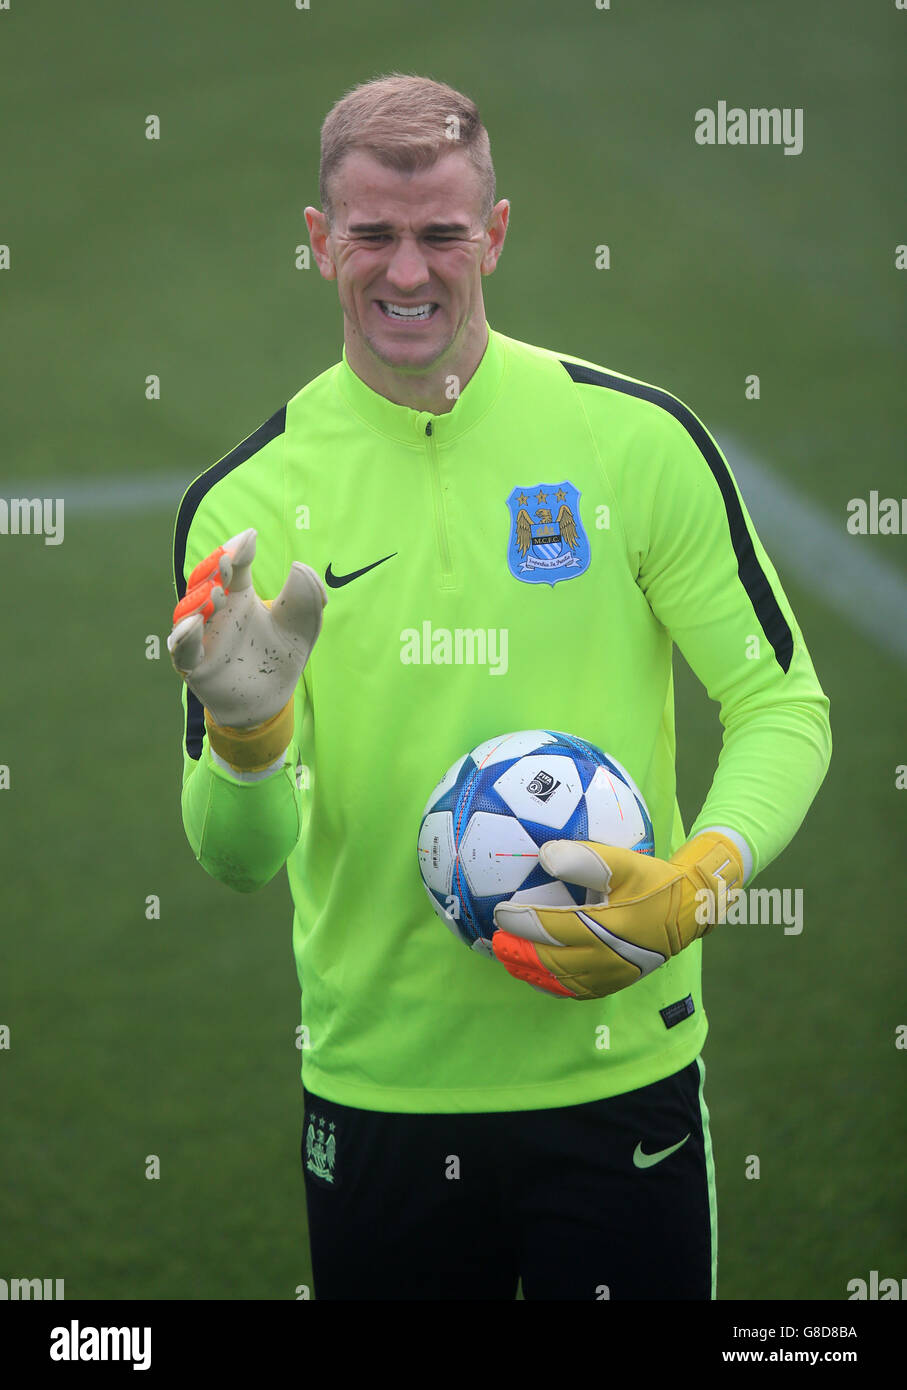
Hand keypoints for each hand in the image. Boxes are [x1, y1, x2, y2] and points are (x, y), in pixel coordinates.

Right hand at [168, 528, 325, 767]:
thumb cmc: (281, 656)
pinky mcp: (194, 666)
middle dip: (213, 568)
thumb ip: (307, 596)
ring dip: (198, 600)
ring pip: (188, 612)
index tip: (250, 537)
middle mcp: (216, 612)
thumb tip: (300, 566)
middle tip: (227, 558)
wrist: (272, 700)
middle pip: (204, 582)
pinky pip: (182, 650)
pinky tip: (194, 625)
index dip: (238, 549)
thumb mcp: (303, 625)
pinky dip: (184, 637)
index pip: (233, 565)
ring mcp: (201, 637)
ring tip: (216, 593)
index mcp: (238, 595)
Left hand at [491, 831, 743, 999]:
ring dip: (531, 971)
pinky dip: (552, 985)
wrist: (688, 911)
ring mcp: (613, 975)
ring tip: (507, 959)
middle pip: (553, 961)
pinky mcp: (616, 982)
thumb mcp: (624, 862)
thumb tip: (545, 856)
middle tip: (495, 942)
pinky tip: (536, 975)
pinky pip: (577, 991)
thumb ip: (586, 858)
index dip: (524, 922)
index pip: (555, 929)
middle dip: (520, 952)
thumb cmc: (654, 882)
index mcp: (608, 928)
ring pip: (562, 980)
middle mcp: (609, 958)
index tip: (501, 913)